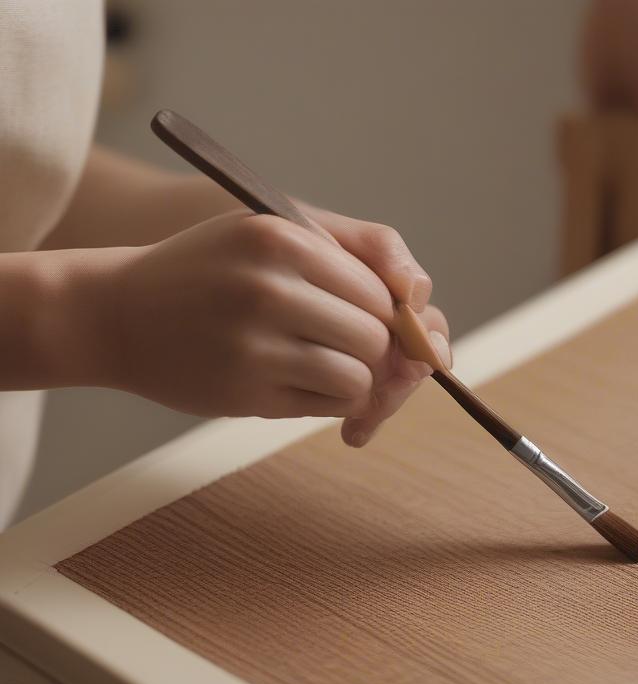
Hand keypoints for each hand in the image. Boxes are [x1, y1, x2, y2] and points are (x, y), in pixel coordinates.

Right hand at [69, 211, 449, 444]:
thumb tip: (430, 311)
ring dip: (357, 383)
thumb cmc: (213, 272)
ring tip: (326, 369)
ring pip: (360, 378)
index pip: (385, 292)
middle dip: (379, 352)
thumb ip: (362, 254)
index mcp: (283, 239)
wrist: (118, 312)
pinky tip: (303, 386)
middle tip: (353, 352)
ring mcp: (255, 346)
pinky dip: (333, 402)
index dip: (394, 316)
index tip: (379, 324)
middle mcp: (269, 289)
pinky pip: (330, 406)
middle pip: (378, 338)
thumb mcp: (277, 233)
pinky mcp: (246, 393)